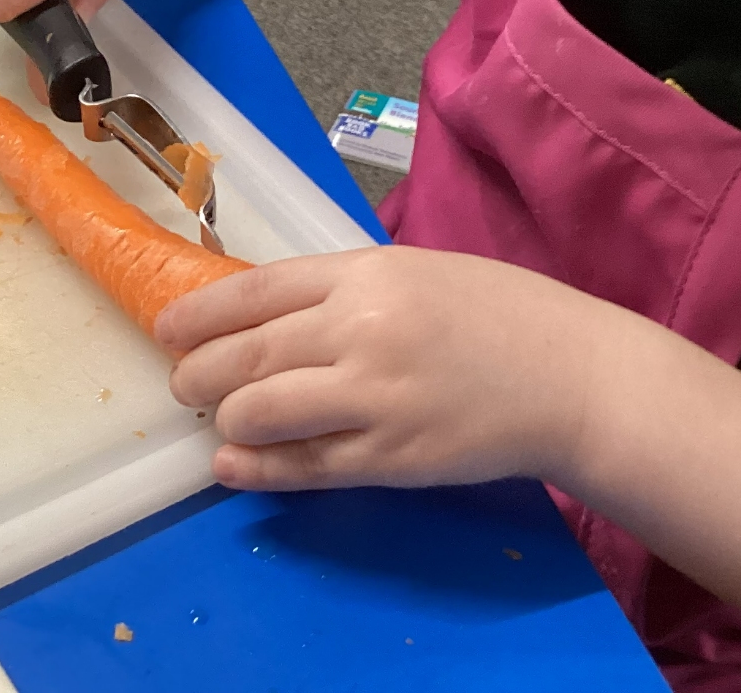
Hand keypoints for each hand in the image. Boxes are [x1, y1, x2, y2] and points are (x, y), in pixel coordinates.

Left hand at [156, 247, 613, 490]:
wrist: (573, 376)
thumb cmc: (500, 316)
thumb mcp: (418, 273)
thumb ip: (345, 289)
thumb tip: (266, 313)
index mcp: (367, 272)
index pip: (256, 288)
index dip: (200, 312)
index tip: (167, 328)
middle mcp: (361, 328)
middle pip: (247, 353)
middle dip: (198, 373)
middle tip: (182, 386)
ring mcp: (375, 395)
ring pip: (261, 411)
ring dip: (227, 419)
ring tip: (218, 423)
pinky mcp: (392, 456)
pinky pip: (304, 465)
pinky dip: (257, 468)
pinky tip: (234, 466)